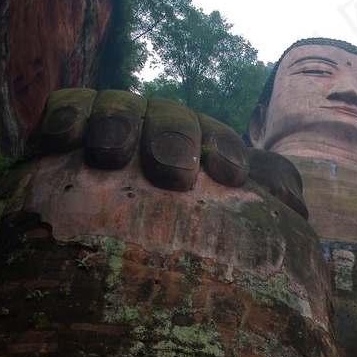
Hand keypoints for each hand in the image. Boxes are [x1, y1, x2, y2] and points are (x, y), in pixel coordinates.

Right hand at [38, 89, 307, 219]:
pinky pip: (68, 104)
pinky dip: (67, 114)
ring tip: (111, 155)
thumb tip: (294, 204)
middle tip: (174, 174)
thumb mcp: (219, 227)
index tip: (232, 178)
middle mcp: (159, 128)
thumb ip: (258, 206)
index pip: (218, 137)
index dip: (226, 149)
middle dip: (176, 138)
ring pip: (121, 105)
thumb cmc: (173, 243)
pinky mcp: (66, 126)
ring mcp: (113, 123)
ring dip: (119, 124)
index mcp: (200, 148)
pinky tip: (63, 139)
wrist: (101, 252)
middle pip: (172, 116)